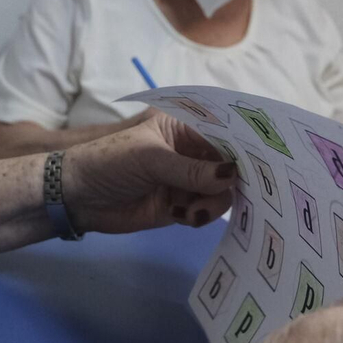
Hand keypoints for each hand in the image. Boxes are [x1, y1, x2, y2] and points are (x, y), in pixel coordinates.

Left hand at [60, 110, 236, 232]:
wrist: (77, 196)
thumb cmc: (108, 162)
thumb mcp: (149, 159)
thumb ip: (191, 170)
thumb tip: (232, 175)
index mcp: (184, 127)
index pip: (224, 133)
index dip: (244, 147)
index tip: (266, 162)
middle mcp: (191, 151)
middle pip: (230, 165)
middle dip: (233, 181)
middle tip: (231, 194)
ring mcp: (187, 180)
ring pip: (222, 192)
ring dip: (213, 203)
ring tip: (190, 210)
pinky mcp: (181, 206)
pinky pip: (206, 211)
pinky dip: (200, 216)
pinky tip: (180, 216)